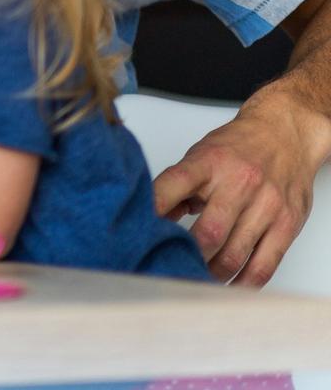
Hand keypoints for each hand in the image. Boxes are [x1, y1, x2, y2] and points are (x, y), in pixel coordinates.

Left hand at [153, 90, 327, 286]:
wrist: (285, 133)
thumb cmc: (237, 146)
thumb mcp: (199, 156)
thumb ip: (175, 188)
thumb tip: (150, 219)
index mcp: (207, 164)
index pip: (170, 187)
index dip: (150, 213)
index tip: (135, 235)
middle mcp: (238, 184)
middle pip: (208, 233)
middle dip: (186, 257)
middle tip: (168, 270)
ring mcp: (266, 205)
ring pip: (234, 254)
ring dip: (211, 275)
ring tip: (194, 281)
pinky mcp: (287, 223)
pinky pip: (265, 264)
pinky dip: (244, 283)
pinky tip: (229, 288)